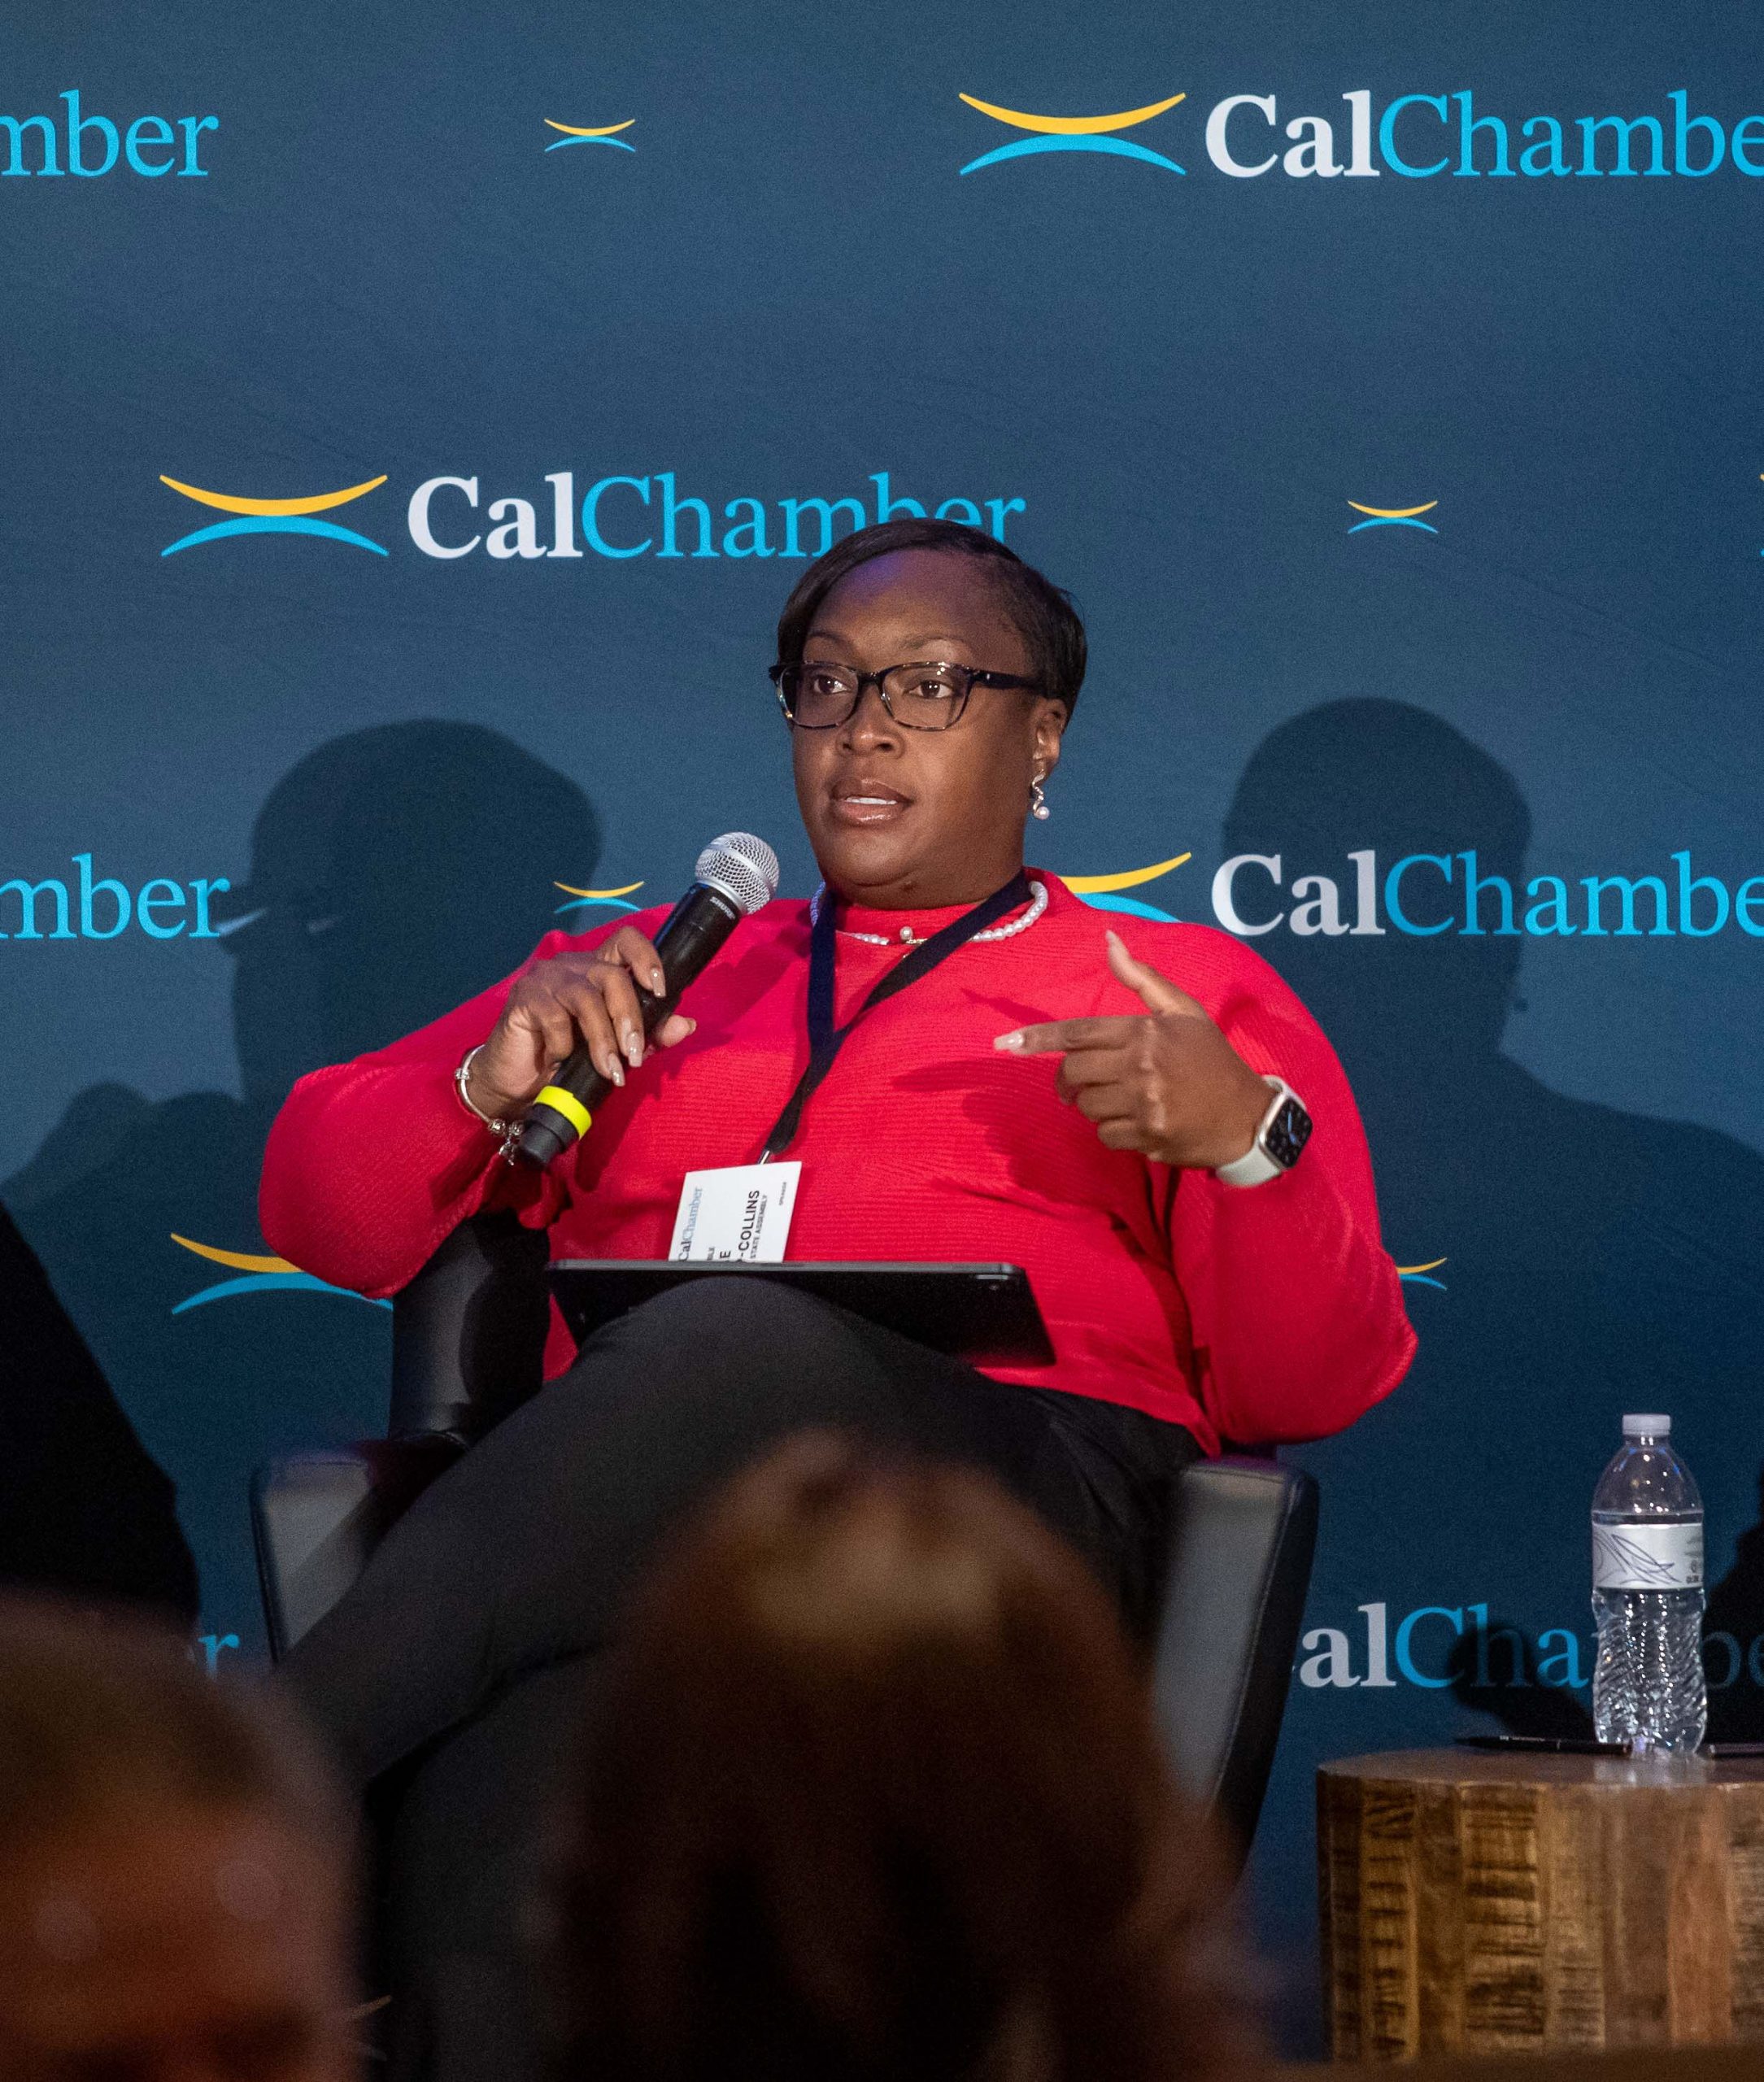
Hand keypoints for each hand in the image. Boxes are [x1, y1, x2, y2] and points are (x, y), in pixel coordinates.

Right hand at [466, 926, 695, 1119]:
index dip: (646, 958)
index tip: (659, 991)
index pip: (626, 940)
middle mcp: (573, 966)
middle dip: (629, 1019)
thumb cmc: (568, 1061)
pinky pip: (555, 1016)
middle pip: (612, 976)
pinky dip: (564, 1044)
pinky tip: (560, 1060)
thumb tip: (685, 1025)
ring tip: (610, 1071)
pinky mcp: (524, 996)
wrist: (518, 1083)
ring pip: (587, 998)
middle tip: (634, 1056)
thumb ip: (650, 1035)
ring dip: (603, 1039)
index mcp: (598, 969)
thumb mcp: (618, 1049)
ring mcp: (546, 978)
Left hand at [994, 931, 1271, 1170]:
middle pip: (1073, 1073)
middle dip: (1069, 1081)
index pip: (1077, 1033)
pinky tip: (1139, 1123)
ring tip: (1125, 1101)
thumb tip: (1109, 939)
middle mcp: (1140, 1065)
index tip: (1004, 1045)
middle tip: (1080, 1085)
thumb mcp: (1183, 1011)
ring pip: (1086, 1107)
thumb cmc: (1211, 1060)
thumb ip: (1142, 979)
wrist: (1248, 1116)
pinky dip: (1114, 1132)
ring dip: (1095, 1106)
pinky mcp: (1148, 1135)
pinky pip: (1104, 1135)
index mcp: (1144, 1031)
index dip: (1037, 1038)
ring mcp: (1143, 1103)